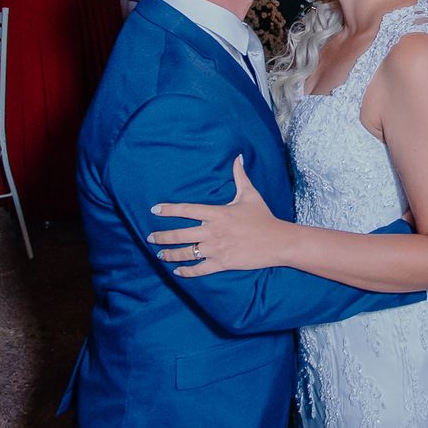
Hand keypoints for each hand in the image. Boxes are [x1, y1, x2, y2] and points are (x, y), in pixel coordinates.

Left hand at [145, 156, 282, 276]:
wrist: (278, 241)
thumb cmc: (263, 217)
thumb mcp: (250, 194)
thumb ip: (240, 176)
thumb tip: (238, 157)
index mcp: (217, 213)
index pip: (186, 210)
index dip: (168, 210)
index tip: (154, 210)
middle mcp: (213, 231)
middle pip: (180, 234)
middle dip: (162, 237)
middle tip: (150, 237)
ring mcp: (216, 249)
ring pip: (186, 253)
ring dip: (170, 254)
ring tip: (160, 254)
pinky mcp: (222, 263)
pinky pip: (199, 269)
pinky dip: (186, 271)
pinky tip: (177, 271)